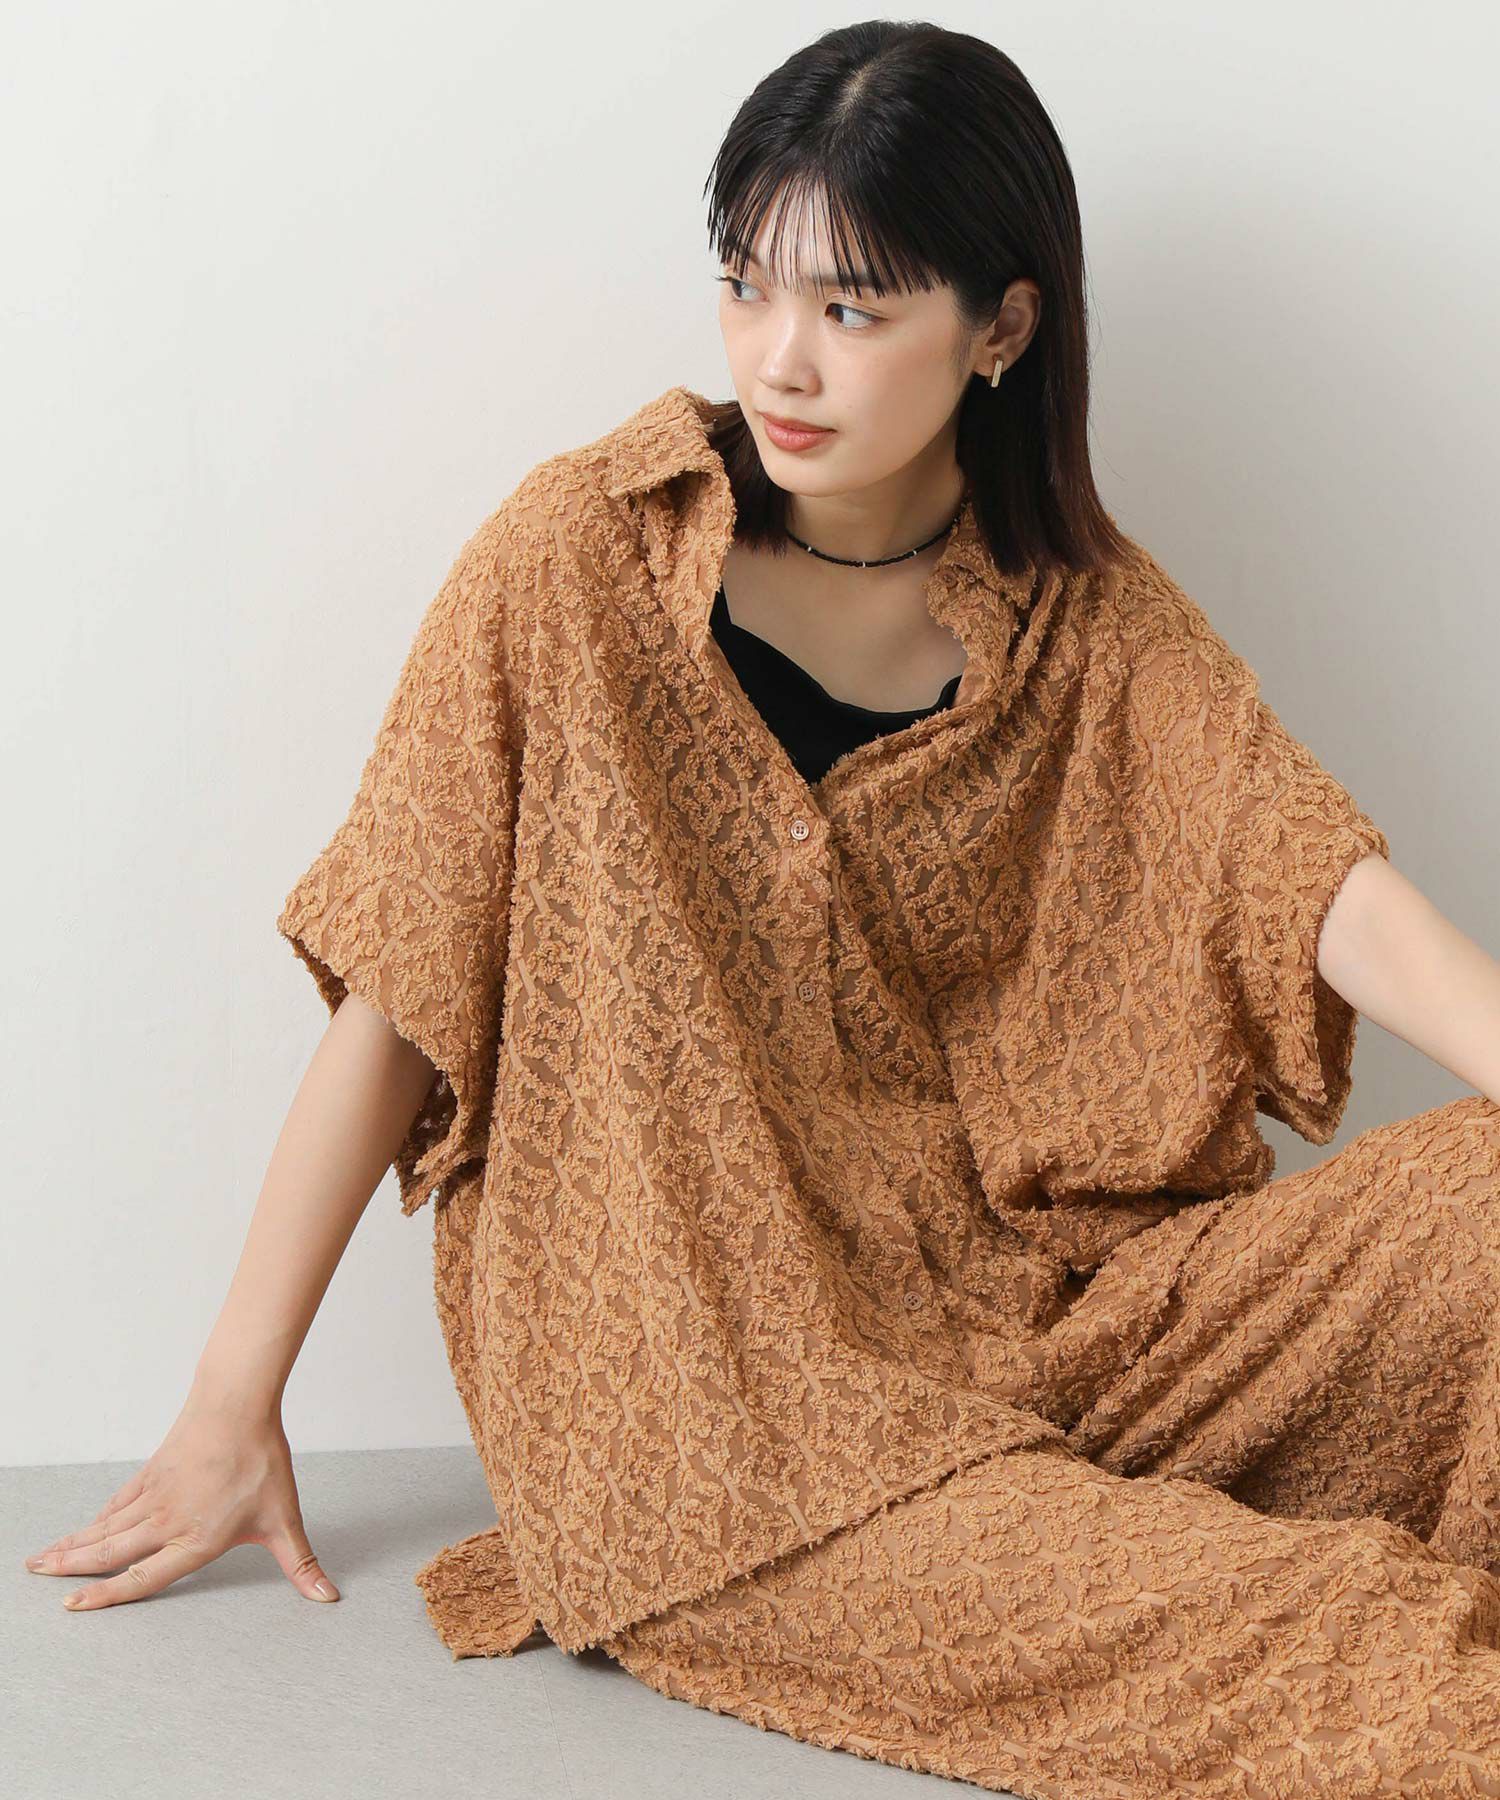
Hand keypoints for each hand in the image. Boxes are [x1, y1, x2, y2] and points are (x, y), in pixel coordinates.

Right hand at [23, 1396, 339, 1611]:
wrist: (237, 1404)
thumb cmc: (262, 1461)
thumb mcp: (285, 1519)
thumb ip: (301, 1563)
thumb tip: (327, 1597)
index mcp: (195, 1541)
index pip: (144, 1578)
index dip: (108, 1596)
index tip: (73, 1606)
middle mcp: (166, 1522)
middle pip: (110, 1554)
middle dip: (72, 1570)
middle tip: (39, 1579)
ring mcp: (155, 1496)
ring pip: (106, 1528)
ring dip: (73, 1544)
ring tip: (42, 1559)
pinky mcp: (152, 1472)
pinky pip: (118, 1503)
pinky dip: (99, 1518)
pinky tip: (87, 1526)